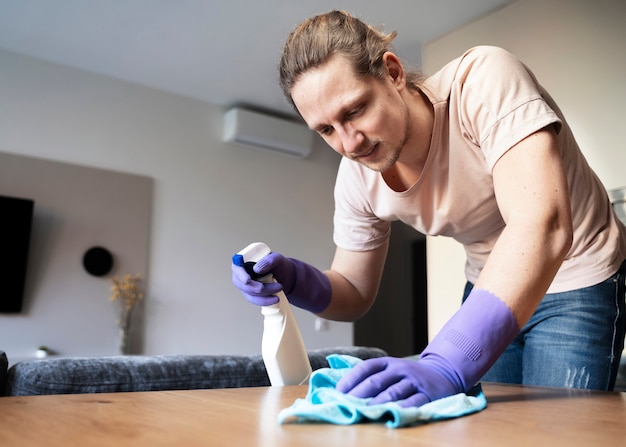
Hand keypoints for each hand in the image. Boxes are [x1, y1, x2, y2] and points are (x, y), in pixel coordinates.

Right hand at [231, 252, 331, 312]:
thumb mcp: (277, 259)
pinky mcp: (252, 294)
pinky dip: (264, 301)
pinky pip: (255, 300)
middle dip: (253, 288)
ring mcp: (246, 285)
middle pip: (240, 283)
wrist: (287, 276)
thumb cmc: (280, 265)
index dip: (240, 274)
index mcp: (246, 260)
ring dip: (263, 295)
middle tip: (263, 287)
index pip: (236, 267)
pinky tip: (275, 298)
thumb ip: (268, 260)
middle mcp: (243, 273)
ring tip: (279, 288)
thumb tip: (257, 268)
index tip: (248, 280)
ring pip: (248, 293)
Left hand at [336, 356, 460, 406]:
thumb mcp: (391, 369)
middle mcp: (399, 369)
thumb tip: (341, 388)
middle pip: (376, 381)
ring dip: (378, 402)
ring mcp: (413, 381)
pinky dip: (402, 408)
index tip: (338, 391)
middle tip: (346, 404)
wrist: (443, 374)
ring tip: (365, 411)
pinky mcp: (427, 394)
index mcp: (387, 362)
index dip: (351, 379)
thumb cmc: (408, 376)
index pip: (366, 367)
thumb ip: (371, 376)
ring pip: (393, 392)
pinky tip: (392, 414)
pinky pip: (414, 402)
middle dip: (359, 393)